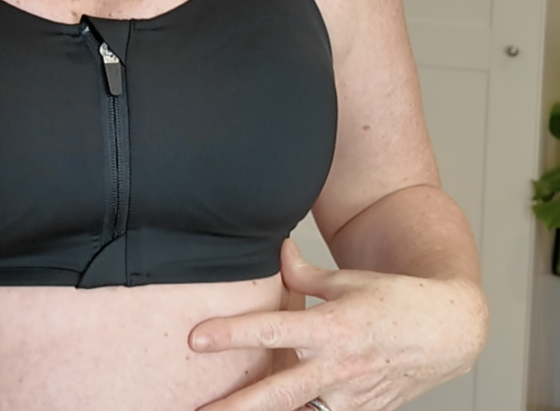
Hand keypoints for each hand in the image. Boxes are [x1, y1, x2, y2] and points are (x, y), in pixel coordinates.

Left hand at [187, 240, 486, 410]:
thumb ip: (303, 274)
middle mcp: (338, 367)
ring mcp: (351, 397)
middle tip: (199, 410)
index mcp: (332, 327)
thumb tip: (277, 251)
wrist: (449, 331)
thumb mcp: (347, 280)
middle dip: (236, 406)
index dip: (232, 334)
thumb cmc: (397, 300)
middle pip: (277, 394)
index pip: (272, 331)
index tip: (196, 337)